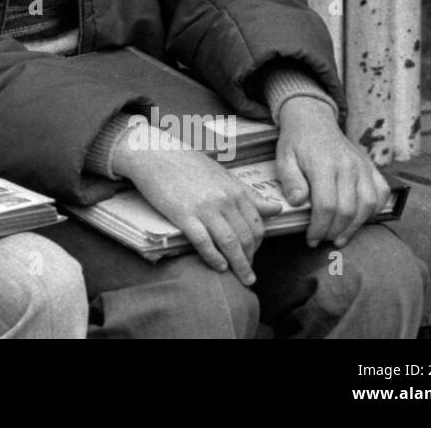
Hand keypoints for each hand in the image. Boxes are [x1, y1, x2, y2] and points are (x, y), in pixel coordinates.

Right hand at [113, 138, 281, 286]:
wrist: (154, 153)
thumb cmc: (187, 162)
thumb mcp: (222, 175)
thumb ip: (249, 195)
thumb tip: (277, 209)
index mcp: (235, 190)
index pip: (257, 224)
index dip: (259, 243)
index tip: (253, 253)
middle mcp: (224, 200)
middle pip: (246, 238)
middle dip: (250, 258)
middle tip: (248, 271)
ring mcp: (204, 208)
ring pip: (230, 244)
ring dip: (239, 265)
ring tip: (242, 278)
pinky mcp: (184, 216)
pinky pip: (205, 243)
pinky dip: (214, 258)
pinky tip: (219, 267)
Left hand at [275, 96, 390, 247]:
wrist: (313, 119)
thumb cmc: (296, 142)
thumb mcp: (284, 158)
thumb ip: (290, 180)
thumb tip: (297, 202)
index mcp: (324, 165)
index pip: (326, 205)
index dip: (319, 227)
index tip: (311, 238)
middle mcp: (348, 166)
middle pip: (348, 209)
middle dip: (335, 231)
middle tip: (323, 240)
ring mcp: (363, 166)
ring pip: (368, 205)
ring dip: (355, 226)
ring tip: (340, 237)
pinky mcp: (371, 167)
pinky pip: (382, 192)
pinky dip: (374, 210)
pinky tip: (360, 220)